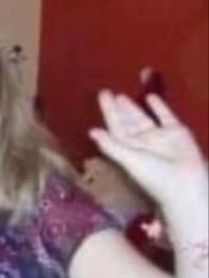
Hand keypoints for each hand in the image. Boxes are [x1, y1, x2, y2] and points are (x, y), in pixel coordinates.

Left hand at [89, 91, 206, 213]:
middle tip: (106, 92)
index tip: (102, 95)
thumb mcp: (129, 160)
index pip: (115, 126)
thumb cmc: (155, 176)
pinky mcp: (177, 133)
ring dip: (132, 107)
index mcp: (128, 148)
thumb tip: (91, 131)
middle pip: (126, 121)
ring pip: (143, 118)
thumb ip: (111, 145)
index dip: (108, 111)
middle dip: (117, 109)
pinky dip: (159, 107)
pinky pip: (165, 116)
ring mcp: (159, 137)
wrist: (186, 184)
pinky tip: (151, 96)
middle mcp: (141, 142)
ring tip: (121, 95)